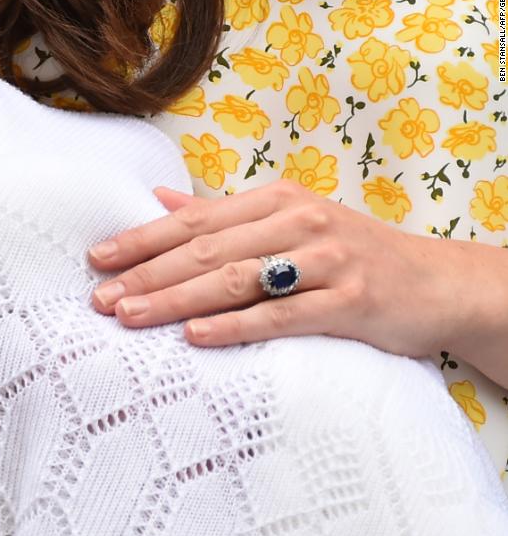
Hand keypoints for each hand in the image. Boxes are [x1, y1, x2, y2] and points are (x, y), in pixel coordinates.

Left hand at [86, 180, 481, 360]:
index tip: (98, 259)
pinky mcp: (349, 301)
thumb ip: (224, 216)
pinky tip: (196, 337)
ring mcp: (326, 260)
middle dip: (147, 274)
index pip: (194, 220)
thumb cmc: (350, 253)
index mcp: (276, 199)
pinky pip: (281, 314)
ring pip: (236, 280)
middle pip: (206, 250)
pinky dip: (235, 325)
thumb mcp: (289, 222)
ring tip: (130, 316)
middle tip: (101, 299)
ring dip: (177, 300)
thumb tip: (160, 199)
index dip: (142, 240)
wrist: (437, 283)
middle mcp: (298, 222)